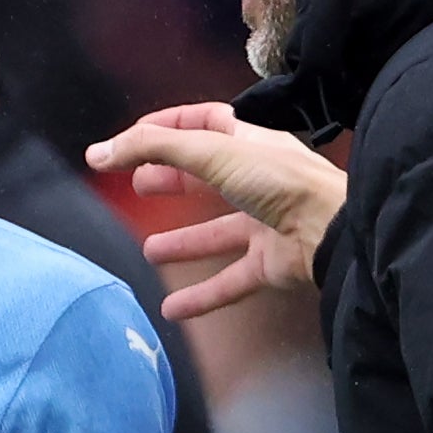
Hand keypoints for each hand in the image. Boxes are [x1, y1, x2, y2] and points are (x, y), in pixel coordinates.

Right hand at [85, 104, 345, 324]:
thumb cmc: (279, 181)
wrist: (333, 229)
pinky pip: (229, 281)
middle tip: (139, 186)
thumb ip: (154, 149)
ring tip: (149, 250)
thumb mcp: (212, 152)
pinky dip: (201, 295)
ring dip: (183, 241)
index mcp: (248, 142)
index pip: (204, 122)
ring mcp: (265, 223)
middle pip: (206, 175)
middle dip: (171, 179)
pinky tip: (172, 309)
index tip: (132, 140)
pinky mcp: (271, 264)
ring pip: (216, 232)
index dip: (167, 126)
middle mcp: (258, 179)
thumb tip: (100, 152)